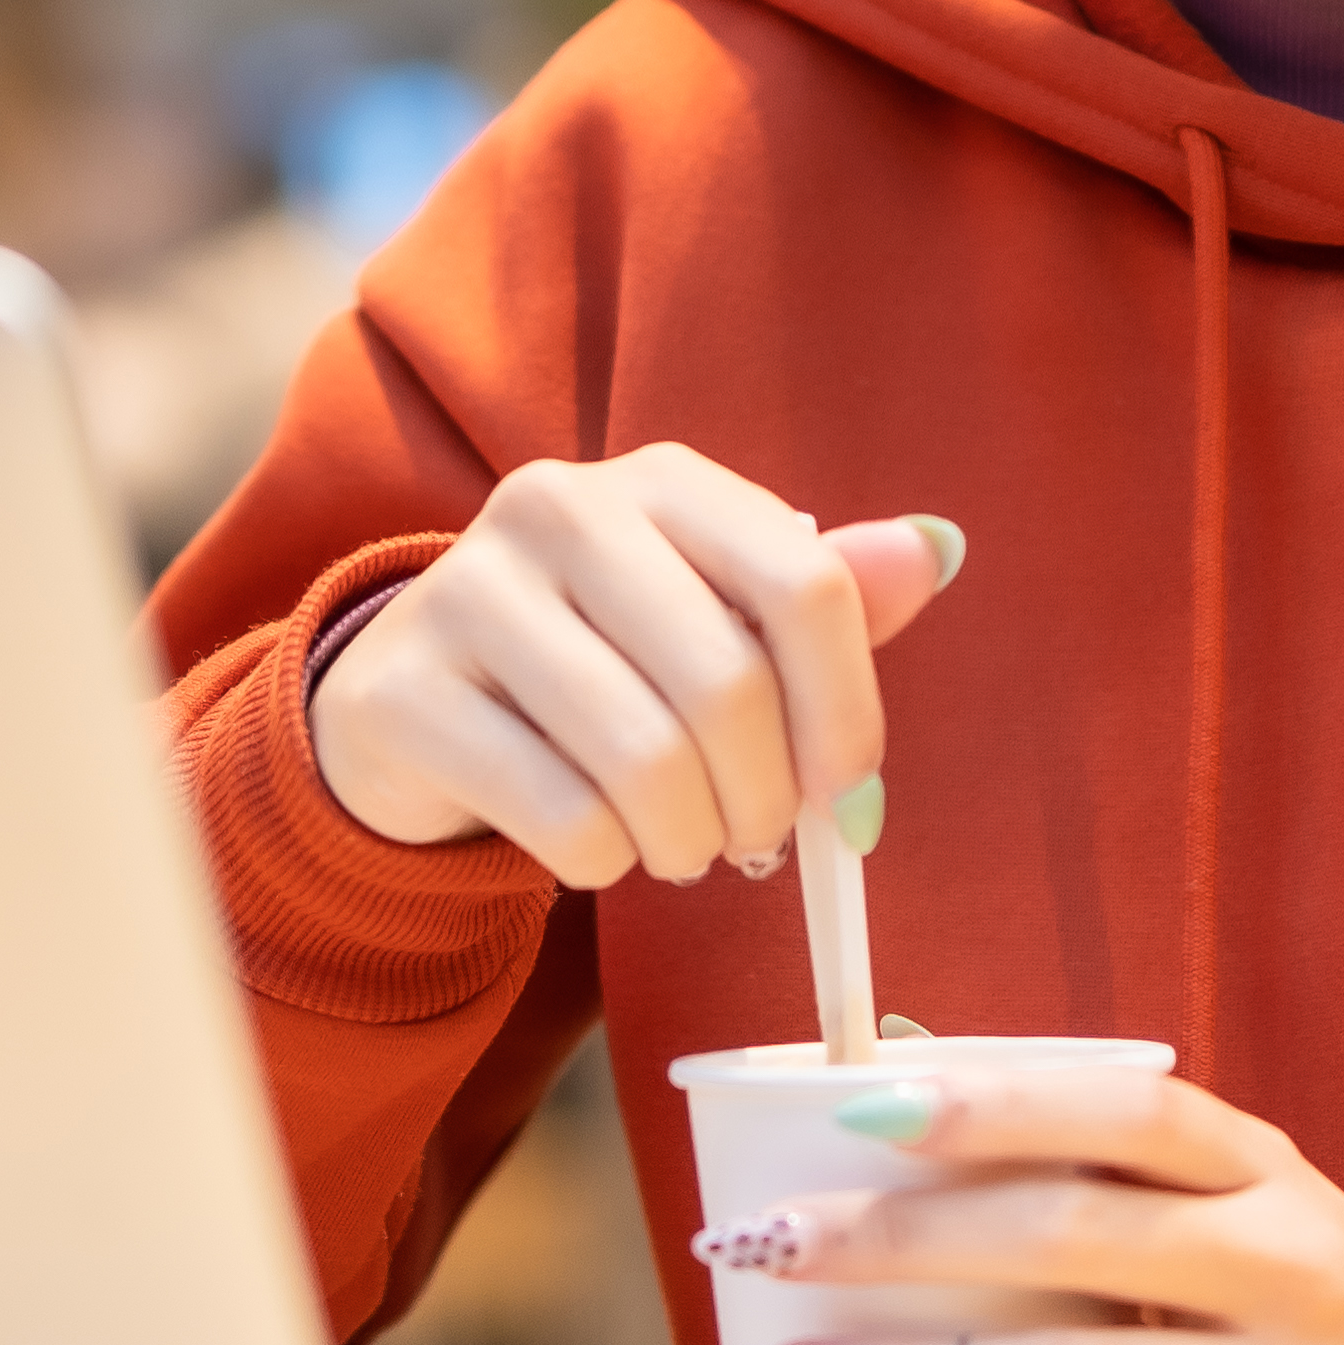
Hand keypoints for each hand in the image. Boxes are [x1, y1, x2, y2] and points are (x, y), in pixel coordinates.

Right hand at [306, 447, 959, 887]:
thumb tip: (937, 550)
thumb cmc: (599, 662)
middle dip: (764, 799)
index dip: (847, 710)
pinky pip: (562, 816)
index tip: (851, 795)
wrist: (414, 702)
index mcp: (661, 481)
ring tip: (682, 847)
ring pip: (644, 760)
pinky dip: (605, 862)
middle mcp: (560, 508)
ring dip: (689, 842)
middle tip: (754, 841)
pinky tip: (596, 843)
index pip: (804, 584)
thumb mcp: (712, 619)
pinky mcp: (406, 691)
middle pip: (727, 683)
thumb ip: (814, 600)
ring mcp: (468, 591)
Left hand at [706, 1065, 1343, 1344]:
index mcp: (1263, 1172)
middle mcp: (1285, 1269)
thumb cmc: (1313, 1300)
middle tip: (763, 1245)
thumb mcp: (1247, 1198)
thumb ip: (1108, 1155)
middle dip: (896, 1242)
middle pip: (1071, 1238)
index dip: (990, 1105)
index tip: (855, 1107)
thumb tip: (902, 1070)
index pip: (1123, 1114)